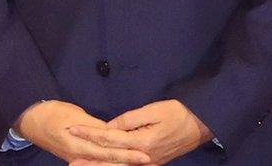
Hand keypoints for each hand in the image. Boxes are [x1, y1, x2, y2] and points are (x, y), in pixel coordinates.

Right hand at [15, 100, 151, 164]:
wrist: (30, 120)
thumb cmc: (52, 114)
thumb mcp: (74, 115)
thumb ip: (94, 126)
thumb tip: (113, 132)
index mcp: (80, 146)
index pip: (109, 151)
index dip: (127, 153)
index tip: (145, 154)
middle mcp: (81, 157)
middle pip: (108, 161)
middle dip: (128, 162)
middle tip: (147, 161)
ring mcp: (78, 159)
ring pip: (103, 164)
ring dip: (120, 164)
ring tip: (136, 163)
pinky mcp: (76, 157)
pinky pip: (95, 163)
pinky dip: (108, 164)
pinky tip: (117, 163)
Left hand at [69, 99, 211, 165]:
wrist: (201, 125)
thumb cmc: (177, 113)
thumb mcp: (153, 111)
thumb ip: (129, 120)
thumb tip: (109, 126)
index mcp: (141, 143)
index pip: (109, 138)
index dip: (90, 134)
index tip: (73, 130)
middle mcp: (143, 157)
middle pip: (111, 159)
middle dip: (90, 161)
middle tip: (70, 163)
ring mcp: (148, 162)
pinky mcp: (152, 162)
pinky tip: (104, 165)